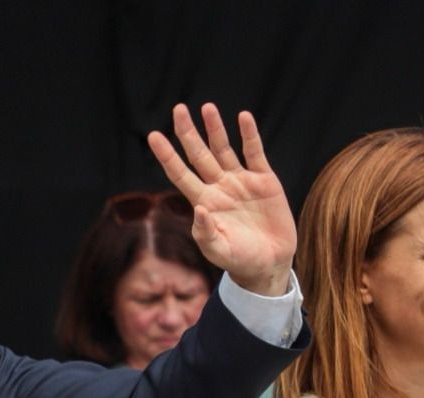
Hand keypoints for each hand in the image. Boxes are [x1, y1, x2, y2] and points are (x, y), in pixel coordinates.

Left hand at [146, 103, 295, 295]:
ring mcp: (241, 181)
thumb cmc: (239, 260)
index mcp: (204, 201)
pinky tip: (243, 117)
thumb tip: (199, 208)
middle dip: (188, 133)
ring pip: (224, 149)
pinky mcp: (264, 180)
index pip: (180, 174)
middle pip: (199, 154)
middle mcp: (219, 187)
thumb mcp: (219, 251)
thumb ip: (206, 232)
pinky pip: (254, 153)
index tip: (154, 136)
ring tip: (207, 108)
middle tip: (178, 109)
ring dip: (216, 128)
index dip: (167, 155)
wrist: (270, 264)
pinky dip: (249, 135)